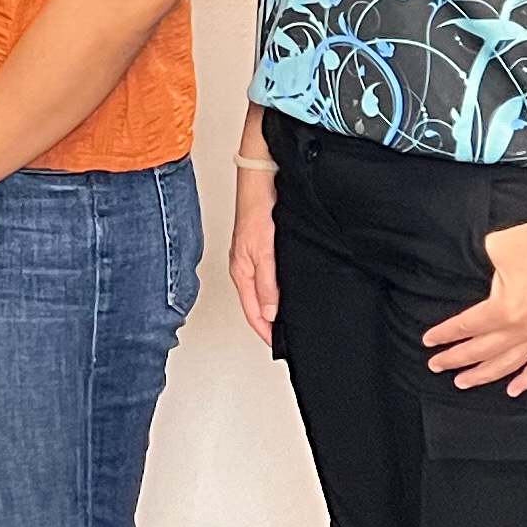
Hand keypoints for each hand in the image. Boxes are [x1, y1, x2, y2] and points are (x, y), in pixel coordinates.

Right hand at [229, 156, 279, 346]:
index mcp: (241, 272)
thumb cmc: (256, 210)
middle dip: (268, 324)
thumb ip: (267, 283)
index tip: (279, 346)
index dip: (266, 332)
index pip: (253, 312)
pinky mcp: (259, 249)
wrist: (259, 180)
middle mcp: (244, 268)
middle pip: (255, 306)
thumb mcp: (263, 252)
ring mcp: (250, 259)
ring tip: (286, 322)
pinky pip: (265, 279)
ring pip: (260, 293)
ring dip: (271, 308)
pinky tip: (284, 292)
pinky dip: (274, 291)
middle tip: (285, 339)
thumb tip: (271, 312)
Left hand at [422, 214, 526, 393]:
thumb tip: (479, 269)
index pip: (465, 327)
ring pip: (508, 365)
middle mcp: (523, 329)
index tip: (430, 341)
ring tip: (464, 381)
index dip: (444, 334)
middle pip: (482, 351)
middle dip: (455, 360)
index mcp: (503, 309)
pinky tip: (514, 389)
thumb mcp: (497, 248)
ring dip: (484, 375)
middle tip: (437, 365)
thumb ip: (482, 265)